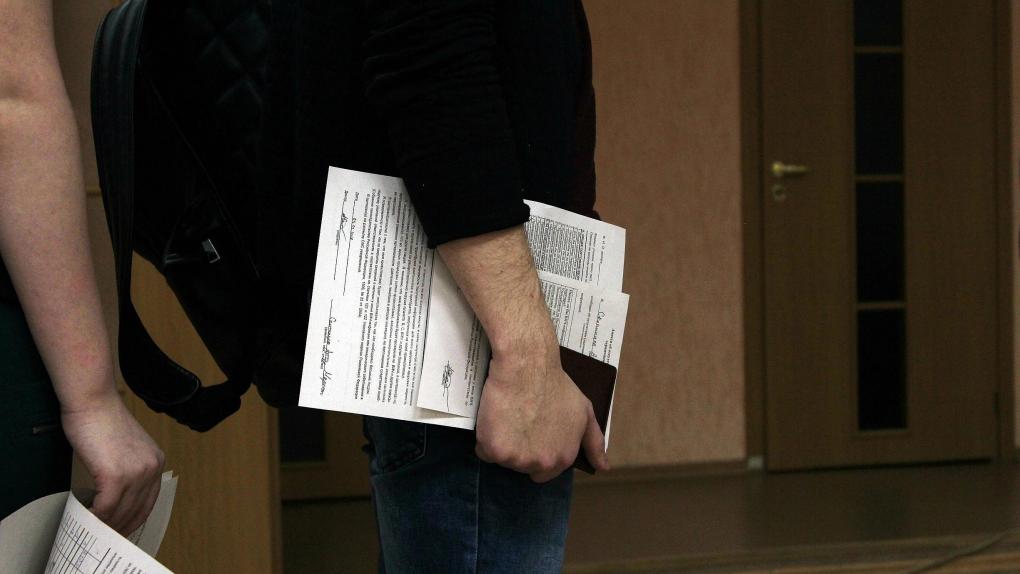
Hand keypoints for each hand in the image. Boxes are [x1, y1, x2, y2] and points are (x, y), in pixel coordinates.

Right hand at [61, 391, 164, 534]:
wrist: (93, 402)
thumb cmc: (101, 420)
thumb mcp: (126, 448)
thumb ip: (127, 470)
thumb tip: (116, 497)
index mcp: (156, 462)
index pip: (148, 502)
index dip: (133, 520)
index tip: (120, 529)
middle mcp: (151, 468)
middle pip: (136, 511)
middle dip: (120, 527)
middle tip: (104, 536)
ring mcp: (136, 473)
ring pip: (121, 512)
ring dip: (106, 524)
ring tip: (92, 529)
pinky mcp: (115, 475)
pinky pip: (106, 507)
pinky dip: (95, 516)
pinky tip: (85, 517)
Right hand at [475, 349, 609, 482]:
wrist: (527, 366)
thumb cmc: (556, 385)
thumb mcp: (584, 412)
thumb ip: (594, 442)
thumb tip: (604, 467)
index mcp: (562, 458)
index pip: (543, 473)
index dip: (535, 452)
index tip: (531, 434)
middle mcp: (541, 464)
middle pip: (521, 467)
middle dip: (519, 449)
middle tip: (518, 422)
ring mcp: (517, 459)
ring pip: (502, 459)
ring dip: (502, 443)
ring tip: (508, 417)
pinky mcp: (494, 450)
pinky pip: (483, 451)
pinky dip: (485, 438)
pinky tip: (494, 418)